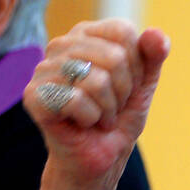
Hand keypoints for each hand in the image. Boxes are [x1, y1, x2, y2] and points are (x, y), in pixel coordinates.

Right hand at [25, 18, 168, 180]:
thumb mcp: (144, 84)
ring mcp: (42, 69)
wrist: (101, 158)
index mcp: (85, 33)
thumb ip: (153, 55)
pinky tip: (83, 123)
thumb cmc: (118, 117)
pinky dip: (91, 118)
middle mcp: (60, 45)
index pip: (123, 32)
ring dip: (108, 108)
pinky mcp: (33, 95)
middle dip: (124, 90)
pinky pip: (77, 100)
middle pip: (114, 57)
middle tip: (112, 105)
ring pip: (97, 80)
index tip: (127, 85)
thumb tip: (156, 33)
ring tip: (99, 115)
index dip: (136, 65)